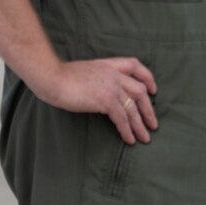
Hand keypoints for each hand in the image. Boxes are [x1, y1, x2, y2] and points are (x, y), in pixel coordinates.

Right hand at [35, 57, 158, 145]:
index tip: (153, 90)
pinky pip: (122, 118)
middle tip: (153, 123)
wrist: (52, 78)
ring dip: (140, 125)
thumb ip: (99, 78)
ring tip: (145, 138)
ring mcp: (111, 86)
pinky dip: (127, 130)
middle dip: (148, 109)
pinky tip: (130, 140)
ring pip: (133, 108)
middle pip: (140, 91)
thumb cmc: (61, 76)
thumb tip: (102, 91)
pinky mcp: (106, 100)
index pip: (135, 66)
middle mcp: (114, 74)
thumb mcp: (85, 71)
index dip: (148, 78)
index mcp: (109, 64)